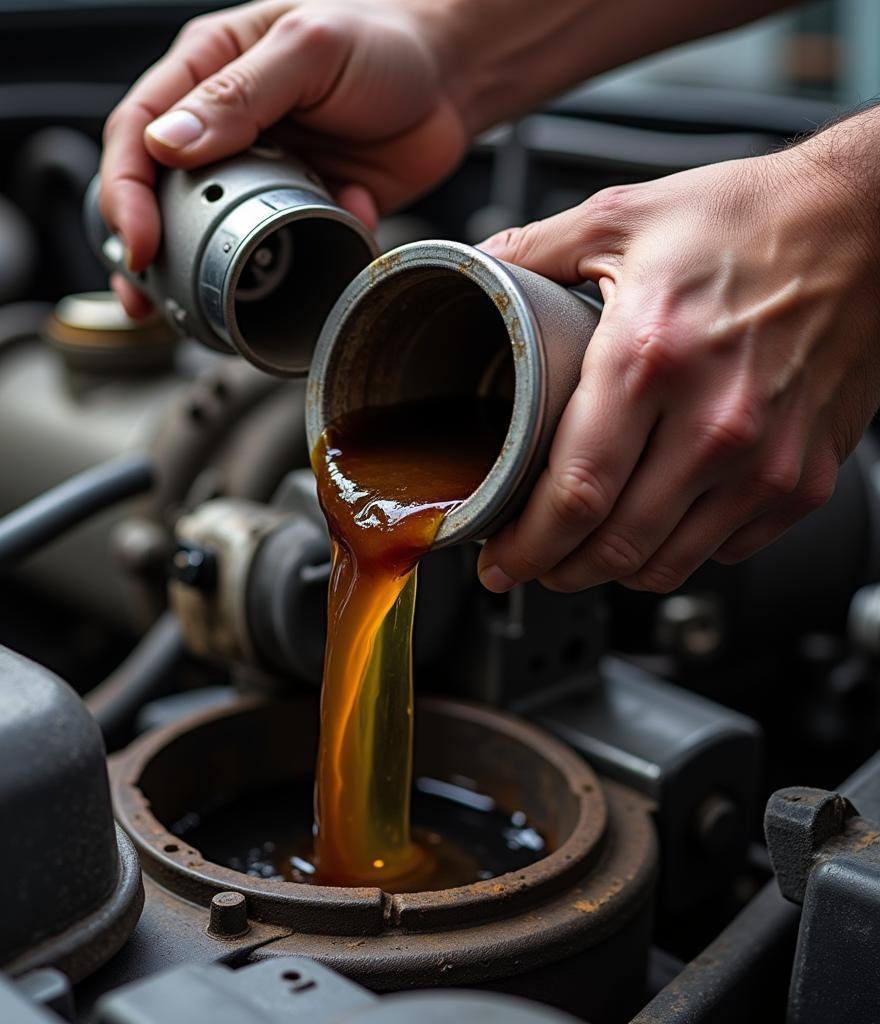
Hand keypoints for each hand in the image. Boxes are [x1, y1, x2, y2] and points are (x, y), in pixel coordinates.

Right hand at [99, 0, 468, 315]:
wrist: (452, 77)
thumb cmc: (381, 38)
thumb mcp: (308, 49)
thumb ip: (239, 94)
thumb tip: (167, 144)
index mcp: (207, 74)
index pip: (137, 134)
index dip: (125, 193)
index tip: (137, 243)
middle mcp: (225, 128)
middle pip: (160, 197)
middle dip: (146, 255)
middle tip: (144, 301)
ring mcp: (263, 175)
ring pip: (214, 236)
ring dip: (211, 277)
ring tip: (207, 311)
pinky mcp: (303, 210)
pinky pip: (288, 250)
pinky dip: (310, 255)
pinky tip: (345, 223)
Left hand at [477, 136, 879, 594]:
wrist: (865, 224)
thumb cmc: (751, 219)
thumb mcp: (622, 217)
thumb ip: (534, 250)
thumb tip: (477, 270)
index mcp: (649, 360)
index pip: (573, 495)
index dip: (523, 545)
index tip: (497, 558)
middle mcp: (714, 423)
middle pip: (615, 547)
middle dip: (556, 569)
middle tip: (528, 560)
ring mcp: (766, 461)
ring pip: (667, 564)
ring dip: (611, 571)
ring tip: (582, 550)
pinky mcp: (804, 478)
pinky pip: (725, 550)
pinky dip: (678, 550)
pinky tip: (654, 522)